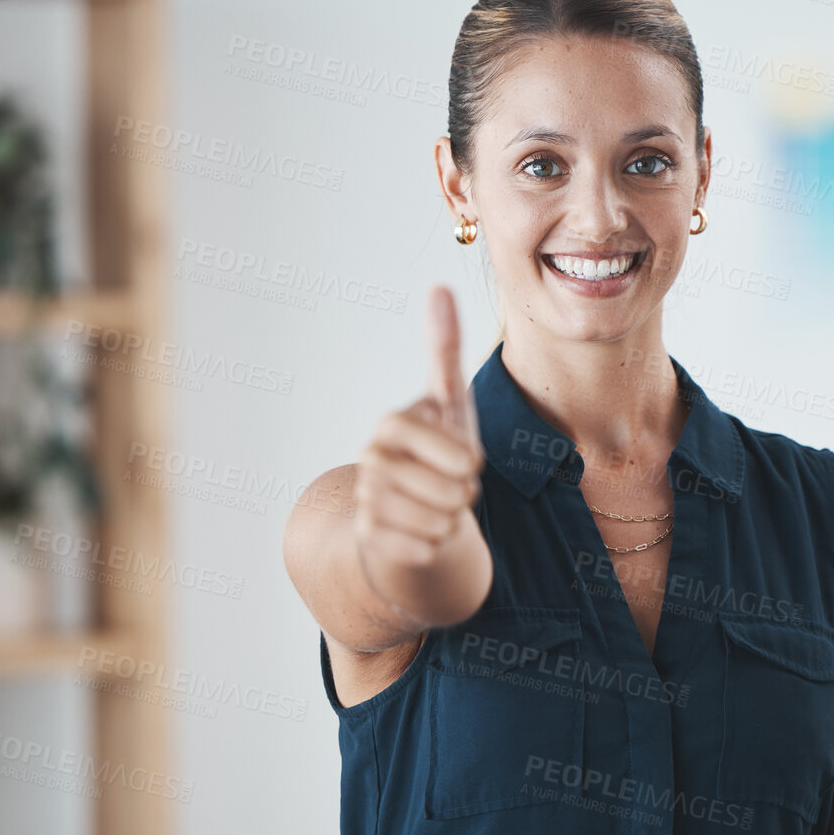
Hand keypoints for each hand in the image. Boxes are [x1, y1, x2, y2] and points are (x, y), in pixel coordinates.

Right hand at [353, 286, 485, 568]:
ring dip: (452, 518)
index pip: (452, 449)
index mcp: (391, 424)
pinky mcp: (369, 538)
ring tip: (440, 505)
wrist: (415, 506)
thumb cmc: (440, 449)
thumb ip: (445, 348)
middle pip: (450, 489)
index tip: (467, 459)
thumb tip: (439, 285)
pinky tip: (425, 531)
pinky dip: (436, 544)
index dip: (464, 456)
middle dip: (465, 492)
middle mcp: (370, 460)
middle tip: (454, 484)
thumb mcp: (450, 400)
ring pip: (438, 521)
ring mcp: (366, 500)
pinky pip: (424, 549)